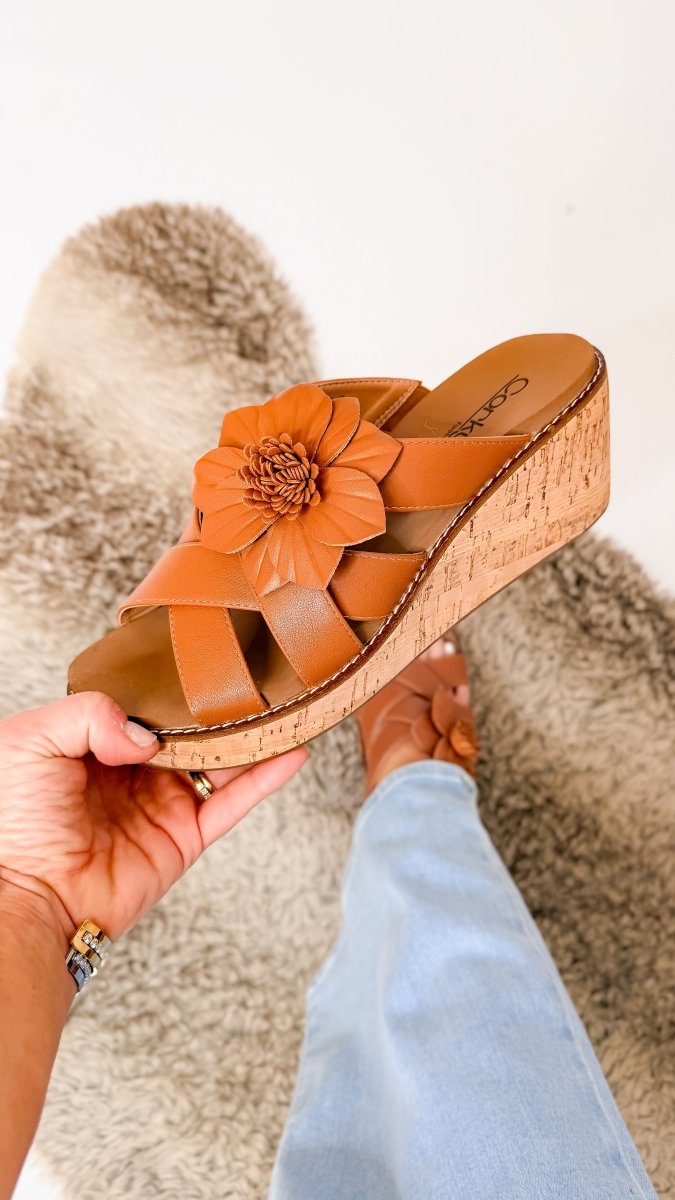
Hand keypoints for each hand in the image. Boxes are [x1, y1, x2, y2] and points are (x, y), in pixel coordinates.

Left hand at [0, 691, 306, 946]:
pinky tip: (291, 752)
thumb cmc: (12, 824)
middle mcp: (132, 771)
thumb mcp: (29, 741)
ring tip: (283, 706)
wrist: (26, 896)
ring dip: (251, 736)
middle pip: (189, 729)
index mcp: (93, 742)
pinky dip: (265, 779)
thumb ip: (87, 713)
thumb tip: (147, 734)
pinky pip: (232, 803)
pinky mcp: (184, 838)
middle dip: (218, 705)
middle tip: (251, 673)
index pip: (144, 704)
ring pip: (218, 761)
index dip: (170, 682)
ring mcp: (162, 804)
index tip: (200, 656)